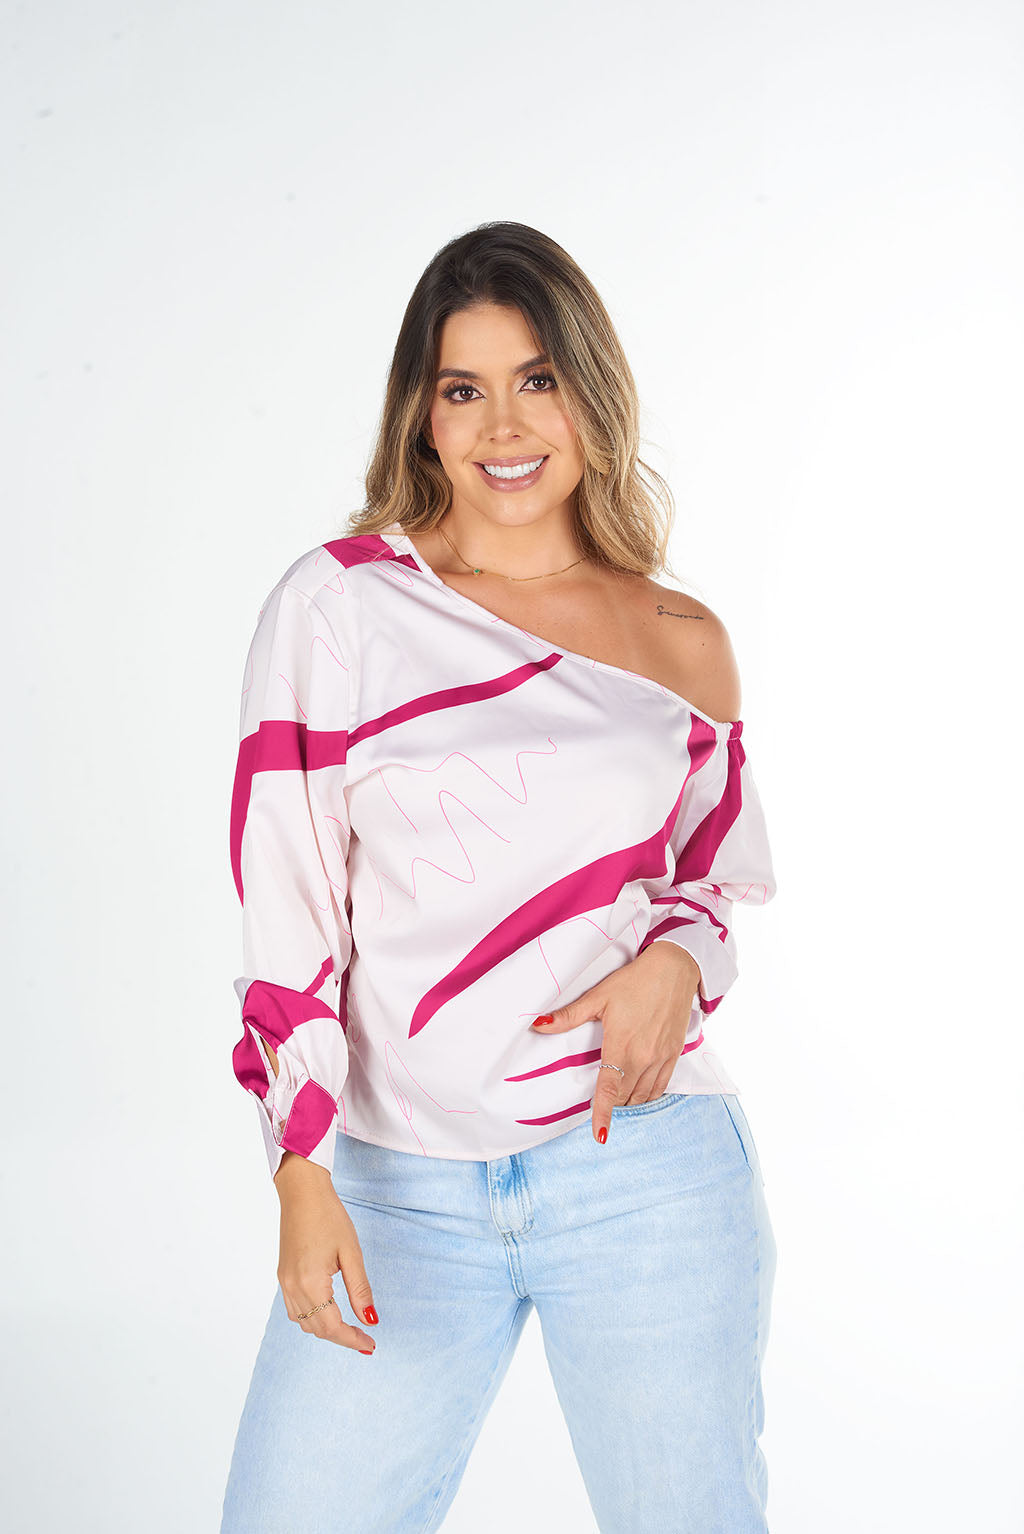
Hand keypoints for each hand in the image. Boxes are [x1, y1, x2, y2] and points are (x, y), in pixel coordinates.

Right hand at [273, 1152, 379, 1351]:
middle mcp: (293, 1288)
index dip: (352, 1339)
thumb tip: (371, 1320)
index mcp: (310, 1282)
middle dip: (342, 1338)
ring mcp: (285, 1283)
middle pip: (317, 1329)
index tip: (370, 1346)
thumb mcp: (351, 1253)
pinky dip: (312, 1318)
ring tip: (349, 1329)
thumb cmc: (329, 1217)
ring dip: (326, 1330)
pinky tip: (328, 1312)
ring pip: (304, 1323)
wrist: (302, 1192)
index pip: (332, 1326)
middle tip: (365, 1340)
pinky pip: (295, 1310)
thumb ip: (360, 1290)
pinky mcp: (283, 1276)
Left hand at [530, 942, 701, 1144]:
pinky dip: (647, 1094)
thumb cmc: (634, 981)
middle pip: (624, 1097)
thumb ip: (568, 1016)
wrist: (675, 970)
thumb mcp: (599, 997)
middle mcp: (644, 1058)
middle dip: (610, 1103)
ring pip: (642, 1096)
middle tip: (598, 1100)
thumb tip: (538, 1025)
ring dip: (628, 1100)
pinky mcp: (674, 1055)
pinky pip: (660, 1087)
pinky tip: (638, 1090)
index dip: (602, 1115)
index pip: (609, 1091)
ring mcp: (661, 1058)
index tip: (599, 1136)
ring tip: (616, 1095)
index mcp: (622, 1046)